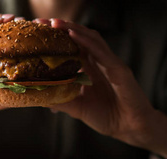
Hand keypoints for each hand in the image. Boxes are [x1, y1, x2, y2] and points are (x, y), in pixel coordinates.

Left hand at [37, 18, 158, 147]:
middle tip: (41, 22)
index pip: (73, 46)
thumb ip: (59, 100)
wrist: (129, 128)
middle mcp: (100, 62)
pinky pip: (103, 54)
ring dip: (74, 29)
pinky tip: (73, 35)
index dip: (57, 38)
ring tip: (55, 23)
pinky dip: (88, 43)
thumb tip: (37, 97)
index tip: (38, 31)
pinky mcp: (121, 71)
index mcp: (90, 69)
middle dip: (62, 28)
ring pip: (92, 39)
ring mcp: (111, 64)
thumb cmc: (107, 117)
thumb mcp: (77, 108)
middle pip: (81, 38)